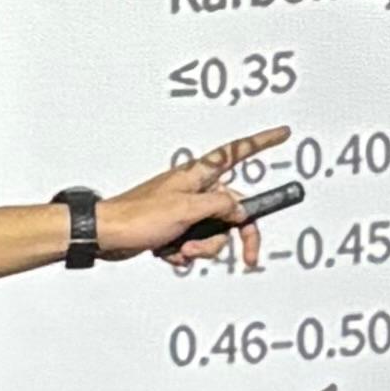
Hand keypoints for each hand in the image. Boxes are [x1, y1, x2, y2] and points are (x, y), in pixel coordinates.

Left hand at [96, 126, 284, 272]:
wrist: (107, 235)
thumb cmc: (138, 216)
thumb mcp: (188, 210)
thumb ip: (221, 206)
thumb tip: (239, 210)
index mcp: (199, 175)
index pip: (238, 153)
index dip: (262, 143)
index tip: (282, 134)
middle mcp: (195, 189)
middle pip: (233, 210)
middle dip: (233, 235)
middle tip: (250, 256)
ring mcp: (185, 210)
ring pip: (215, 232)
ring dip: (203, 247)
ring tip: (181, 249)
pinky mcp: (175, 228)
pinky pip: (196, 243)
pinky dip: (186, 252)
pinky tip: (169, 251)